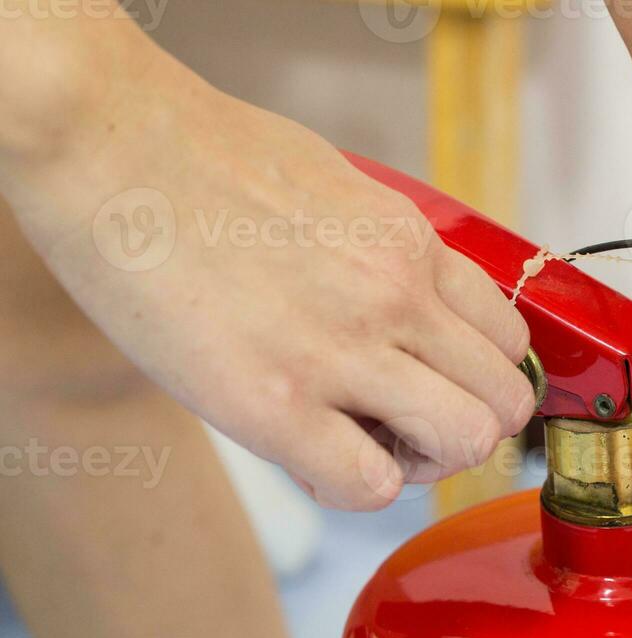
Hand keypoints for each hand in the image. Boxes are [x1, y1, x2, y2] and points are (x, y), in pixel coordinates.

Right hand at [3, 59, 532, 509]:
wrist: (106, 142)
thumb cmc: (201, 157)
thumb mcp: (338, 188)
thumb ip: (388, 251)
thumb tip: (411, 303)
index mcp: (412, 244)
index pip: (509, 341)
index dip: (477, 380)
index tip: (435, 386)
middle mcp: (396, 296)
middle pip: (502, 403)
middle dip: (464, 429)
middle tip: (405, 427)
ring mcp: (342, 350)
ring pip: (463, 443)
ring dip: (421, 462)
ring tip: (364, 442)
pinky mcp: (275, 404)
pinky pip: (371, 485)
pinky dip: (355, 484)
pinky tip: (312, 456)